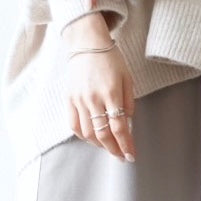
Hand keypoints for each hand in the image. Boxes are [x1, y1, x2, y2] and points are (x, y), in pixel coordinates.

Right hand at [62, 14, 135, 162]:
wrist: (86, 43)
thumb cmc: (111, 59)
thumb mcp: (127, 78)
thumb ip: (128, 102)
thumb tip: (127, 124)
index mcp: (111, 93)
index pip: (119, 127)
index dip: (126, 145)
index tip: (131, 155)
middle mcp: (93, 99)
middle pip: (103, 134)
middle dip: (114, 149)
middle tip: (121, 157)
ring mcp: (79, 100)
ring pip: (87, 133)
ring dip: (99, 145)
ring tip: (109, 147)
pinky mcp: (69, 99)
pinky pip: (74, 125)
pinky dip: (83, 136)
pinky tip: (92, 138)